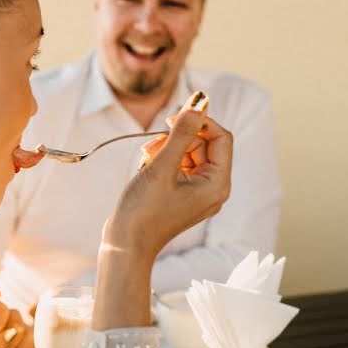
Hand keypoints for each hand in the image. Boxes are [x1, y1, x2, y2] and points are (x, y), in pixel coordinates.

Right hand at [93, 94, 231, 329]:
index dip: (200, 122)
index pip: (221, 137)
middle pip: (206, 145)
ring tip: (146, 157)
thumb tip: (199, 103)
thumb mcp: (162, 165)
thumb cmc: (143, 210)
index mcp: (217, 184)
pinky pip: (181, 167)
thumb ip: (182, 132)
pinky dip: (165, 161)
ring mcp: (200, 194)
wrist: (126, 244)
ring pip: (191, 154)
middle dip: (179, 137)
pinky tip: (147, 167)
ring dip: (168, 148)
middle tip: (152, 143)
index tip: (173, 117)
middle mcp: (214, 189)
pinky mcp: (185, 196)